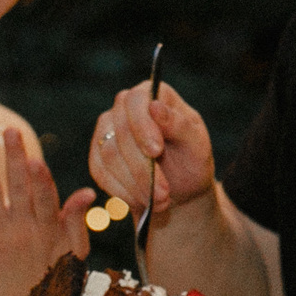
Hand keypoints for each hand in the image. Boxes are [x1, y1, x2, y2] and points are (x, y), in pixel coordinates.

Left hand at [0, 127, 93, 295]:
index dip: (40, 180)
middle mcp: (22, 232)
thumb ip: (77, 220)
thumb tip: (87, 191)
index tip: (34, 159)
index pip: (45, 200)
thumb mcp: (74, 252)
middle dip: (12, 158)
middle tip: (8, 131)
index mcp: (48, 232)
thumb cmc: (56, 279)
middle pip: (17, 189)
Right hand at [88, 82, 215, 220]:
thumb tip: (155, 106)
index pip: (136, 101)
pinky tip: (141, 201)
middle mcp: (125, 108)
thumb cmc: (192, 159)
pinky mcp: (98, 155)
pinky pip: (100, 172)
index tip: (156, 151)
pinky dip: (122, 191)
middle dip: (143, 168)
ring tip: (160, 201)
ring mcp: (108, 130)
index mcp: (153, 94)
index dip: (142, 126)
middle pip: (121, 132)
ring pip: (109, 155)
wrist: (181, 186)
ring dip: (135, 184)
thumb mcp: (196, 144)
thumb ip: (179, 124)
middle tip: (164, 194)